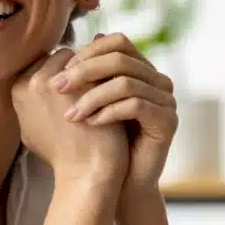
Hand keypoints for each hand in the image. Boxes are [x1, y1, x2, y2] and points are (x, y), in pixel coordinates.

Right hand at [11, 47, 128, 188]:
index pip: (45, 63)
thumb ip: (35, 100)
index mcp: (18, 89)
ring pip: (84, 58)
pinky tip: (120, 89)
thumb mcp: (35, 127)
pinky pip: (102, 65)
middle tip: (99, 85)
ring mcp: (59, 81)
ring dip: (97, 69)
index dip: (67, 74)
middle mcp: (33, 81)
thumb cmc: (63, 155)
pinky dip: (111, 74)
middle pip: (63, 56)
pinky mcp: (86, 83)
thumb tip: (42, 79)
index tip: (82, 89)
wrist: (85, 173)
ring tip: (110, 88)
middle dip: (81, 68)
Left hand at [53, 33, 177, 194]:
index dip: (87, 53)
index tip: (60, 73)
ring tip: (70, 114)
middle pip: (121, 58)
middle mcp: (157, 80)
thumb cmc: (99, 142)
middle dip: (84, 72)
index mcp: (140, 70)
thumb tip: (62, 49)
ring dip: (92, 97)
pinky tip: (90, 124)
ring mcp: (166, 100)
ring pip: (126, 83)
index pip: (117, 42)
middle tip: (57, 88)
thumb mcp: (86, 104)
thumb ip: (80, 78)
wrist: (119, 182)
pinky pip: (136, 106)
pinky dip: (109, 113)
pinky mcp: (168, 121)